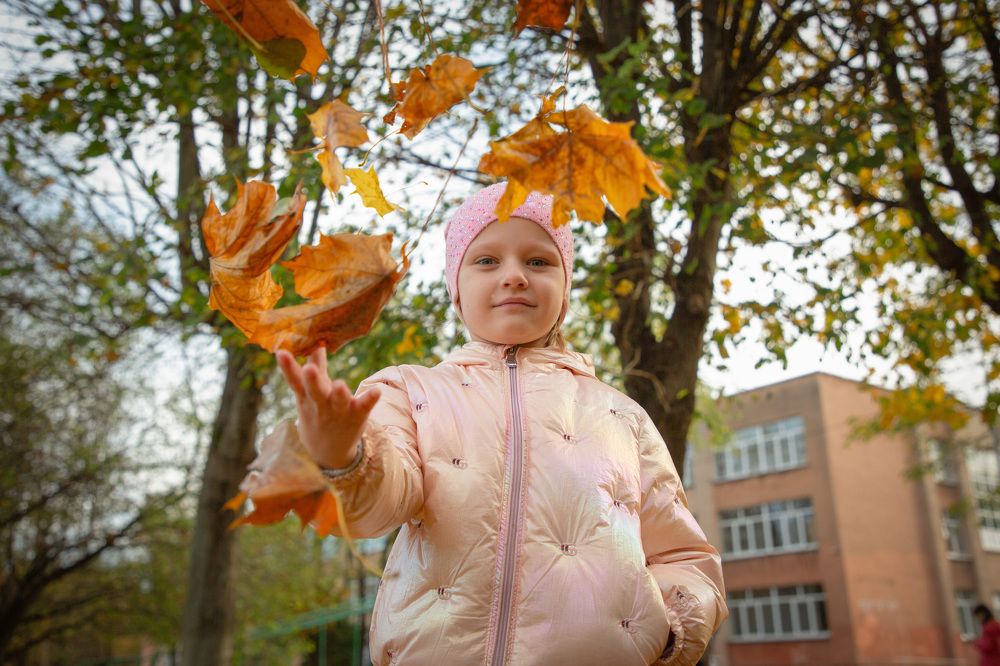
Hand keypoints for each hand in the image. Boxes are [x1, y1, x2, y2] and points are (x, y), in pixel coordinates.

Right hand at [275, 347, 380, 468]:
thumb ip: (315, 367)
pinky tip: (377, 391)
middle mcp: (321, 405)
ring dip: (339, 394)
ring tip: (340, 384)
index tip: (281, 352)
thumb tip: (315, 343)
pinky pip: (363, 407)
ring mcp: (339, 412)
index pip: (295, 381)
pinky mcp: (357, 416)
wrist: (328, 452)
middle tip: (309, 369)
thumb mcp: (311, 394)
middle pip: (315, 392)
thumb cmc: (319, 413)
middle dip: (312, 381)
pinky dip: (369, 399)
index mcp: (307, 398)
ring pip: (338, 402)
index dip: (288, 367)